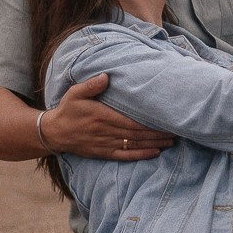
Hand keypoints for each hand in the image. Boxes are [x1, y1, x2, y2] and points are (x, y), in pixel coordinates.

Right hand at [41, 73, 173, 159]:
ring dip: (154, 144)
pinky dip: (141, 155)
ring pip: (134, 145)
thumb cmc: (68, 110)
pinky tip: (154, 153)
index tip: (166, 119)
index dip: (150, 122)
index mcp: (102, 117)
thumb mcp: (75, 93)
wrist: (54, 133)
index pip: (131, 121)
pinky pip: (125, 156)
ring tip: (171, 141)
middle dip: (158, 133)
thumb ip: (91, 85)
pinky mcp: (104, 153)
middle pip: (137, 134)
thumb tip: (106, 76)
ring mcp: (106, 144)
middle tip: (177, 131)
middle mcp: (106, 132)